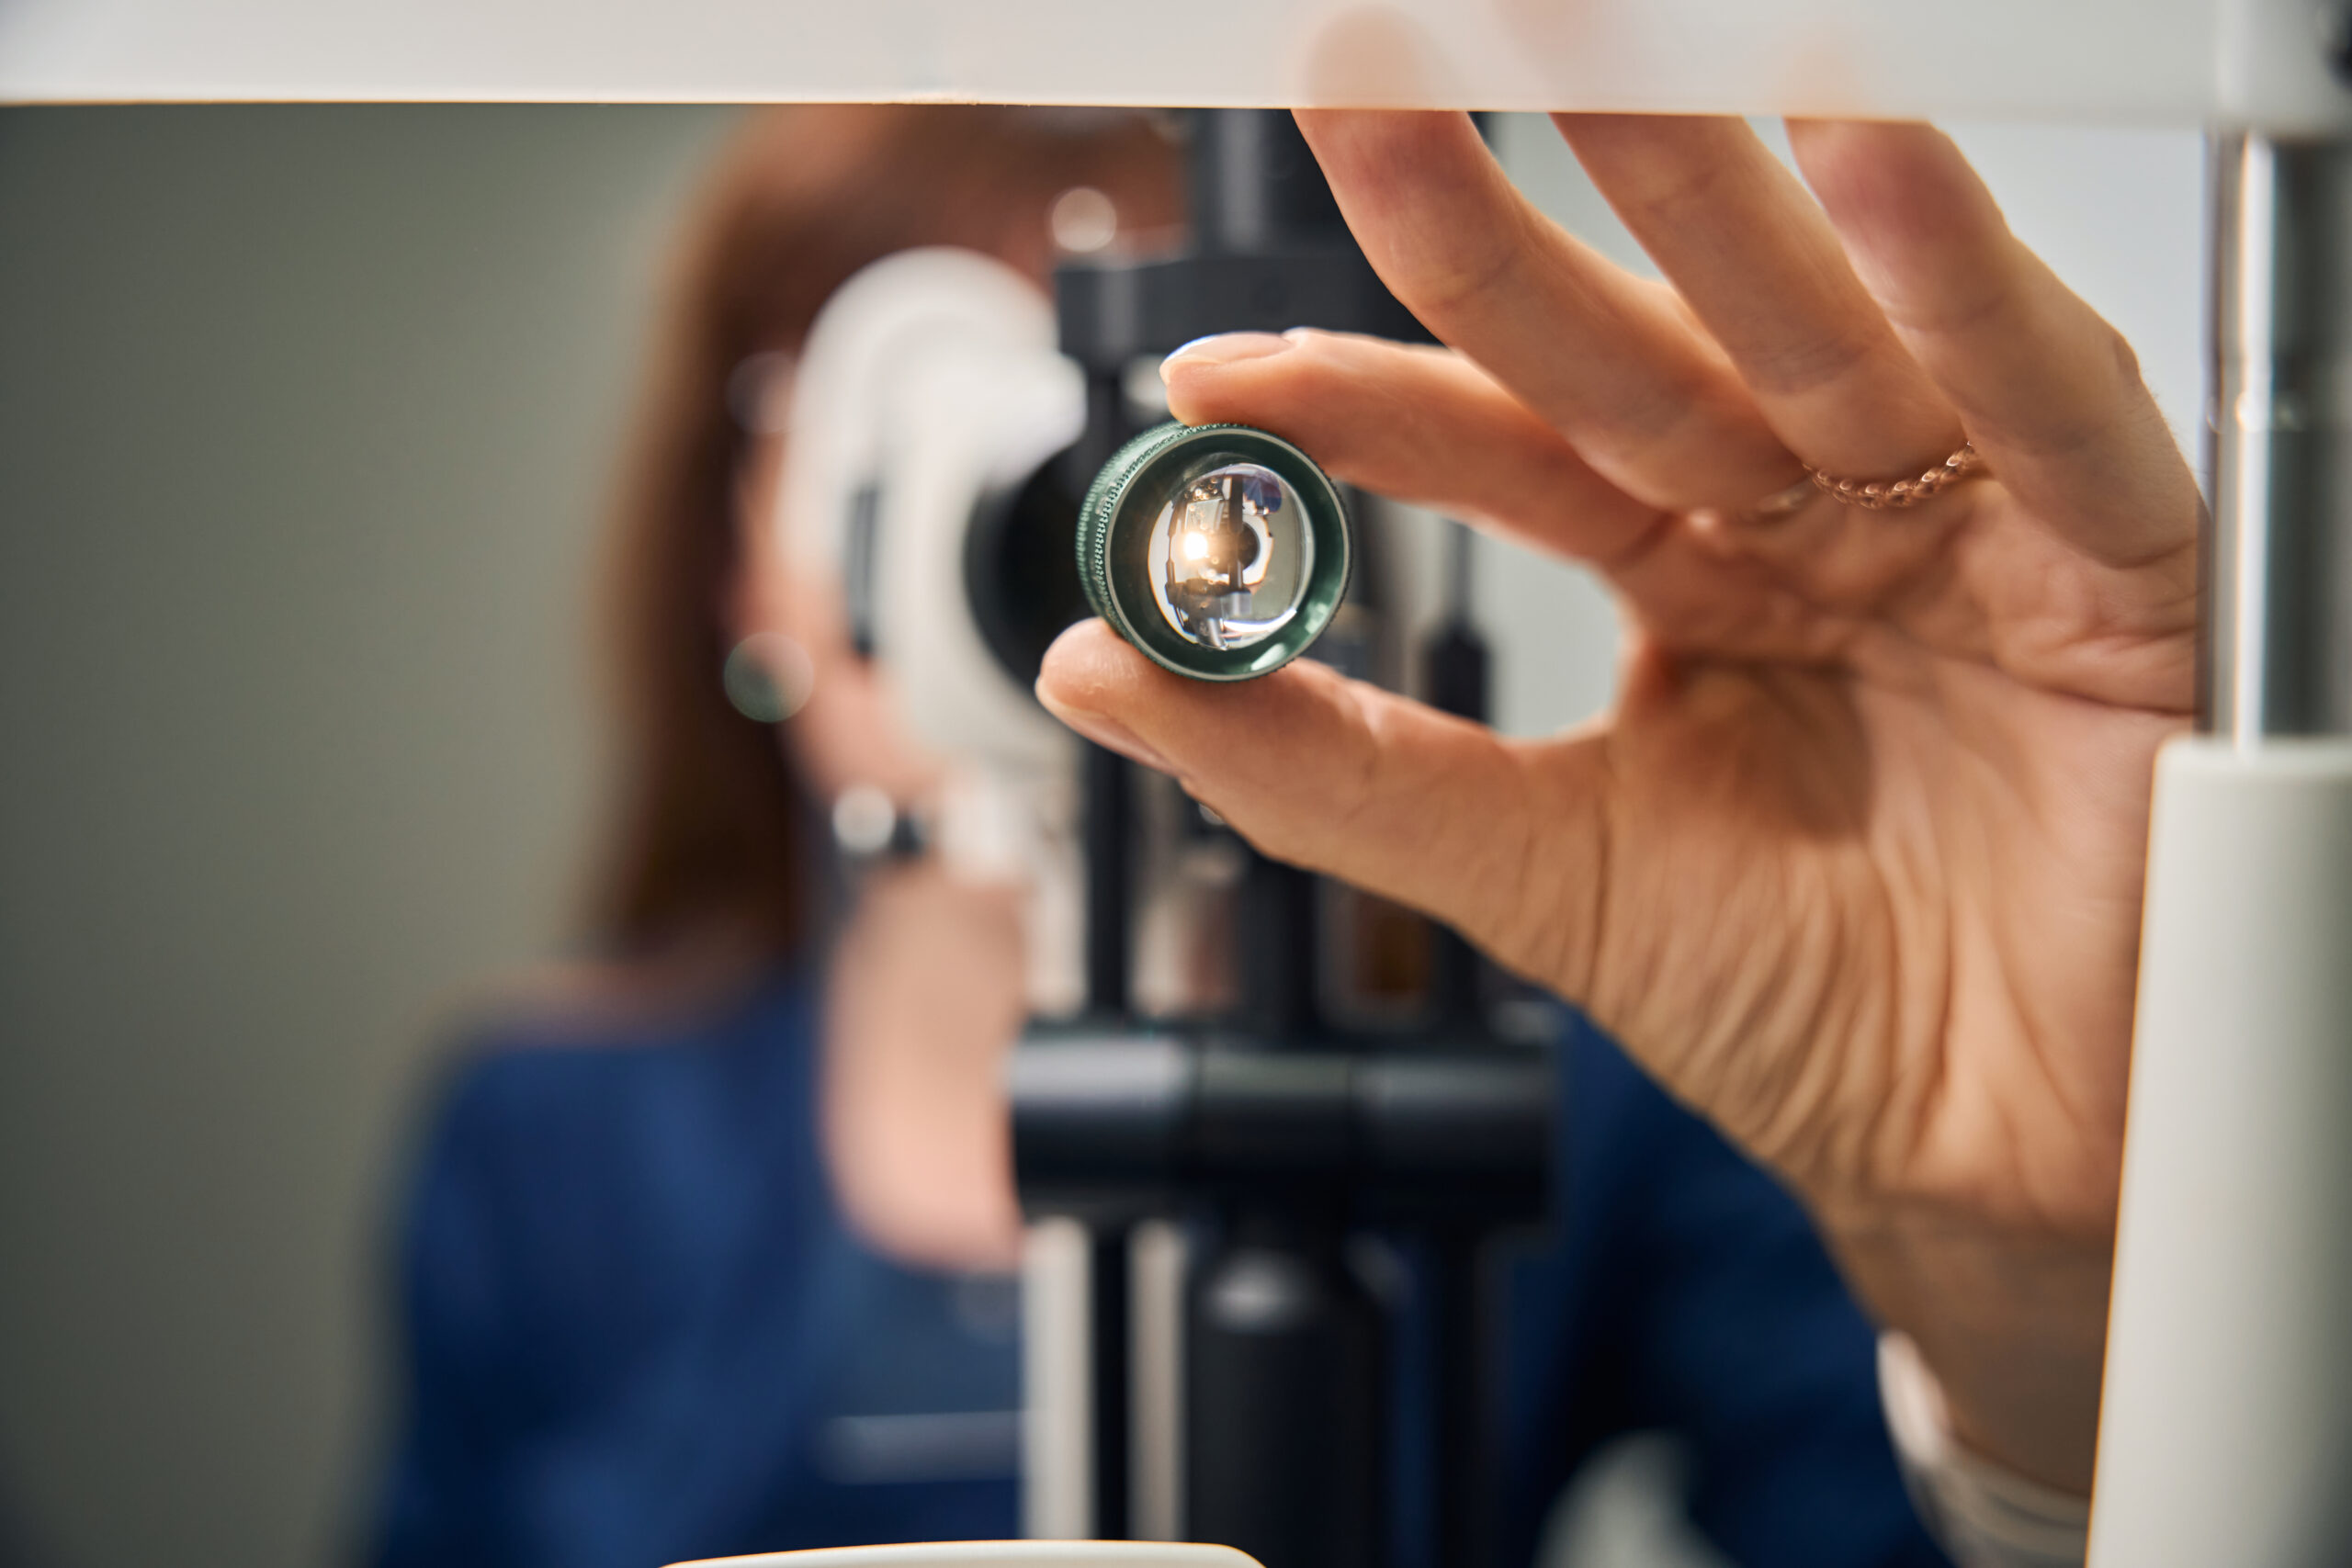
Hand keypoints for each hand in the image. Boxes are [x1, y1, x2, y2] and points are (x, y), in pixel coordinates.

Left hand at [1037, 112, 2198, 1492]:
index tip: (1216, 380)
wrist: (2000, 1162)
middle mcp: (1818, 516)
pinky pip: (2051, 398)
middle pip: (1649, 337)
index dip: (1369, 396)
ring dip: (1707, 195)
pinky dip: (1968, 287)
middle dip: (1505, 228)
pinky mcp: (2121, 556)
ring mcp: (1963, 519)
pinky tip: (1869, 168)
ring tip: (1587, 63)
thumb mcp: (1540, 876)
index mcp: (1692, 575)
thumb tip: (1107, 674)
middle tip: (1368, 102)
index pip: (1512, 443)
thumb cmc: (1809, 1012)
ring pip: (1825, 321)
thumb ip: (1336, 776)